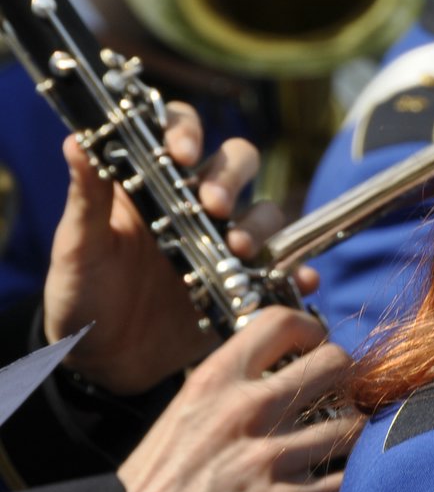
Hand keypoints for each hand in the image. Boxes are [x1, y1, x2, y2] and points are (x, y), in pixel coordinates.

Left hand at [42, 102, 313, 394]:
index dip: (188, 130)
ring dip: (259, 225)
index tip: (182, 154)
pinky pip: (282, 267)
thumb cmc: (80, 293)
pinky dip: (296, 271)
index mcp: (151, 183)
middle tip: (215, 207)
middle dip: (232, 178)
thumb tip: (75, 141)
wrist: (101, 360)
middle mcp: (195, 203)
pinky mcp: (243, 278)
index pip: (179, 132)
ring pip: (263, 211)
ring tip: (237, 251)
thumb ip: (86, 197)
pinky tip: (300, 280)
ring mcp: (223, 240)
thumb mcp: (77, 247)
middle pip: (236, 162)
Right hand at [116, 306, 363, 491]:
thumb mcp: (185, 410)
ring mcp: (268, 459)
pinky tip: (332, 479)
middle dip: (346, 376)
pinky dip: (347, 478)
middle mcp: (246, 412)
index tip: (316, 343)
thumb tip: (286, 367)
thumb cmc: (159, 480)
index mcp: (216, 382)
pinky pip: (344, 478)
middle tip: (339, 393)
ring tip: (336, 441)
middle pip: (334, 364)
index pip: (281, 322)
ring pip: (351, 424)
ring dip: (350, 432)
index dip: (311, 328)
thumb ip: (234, 385)